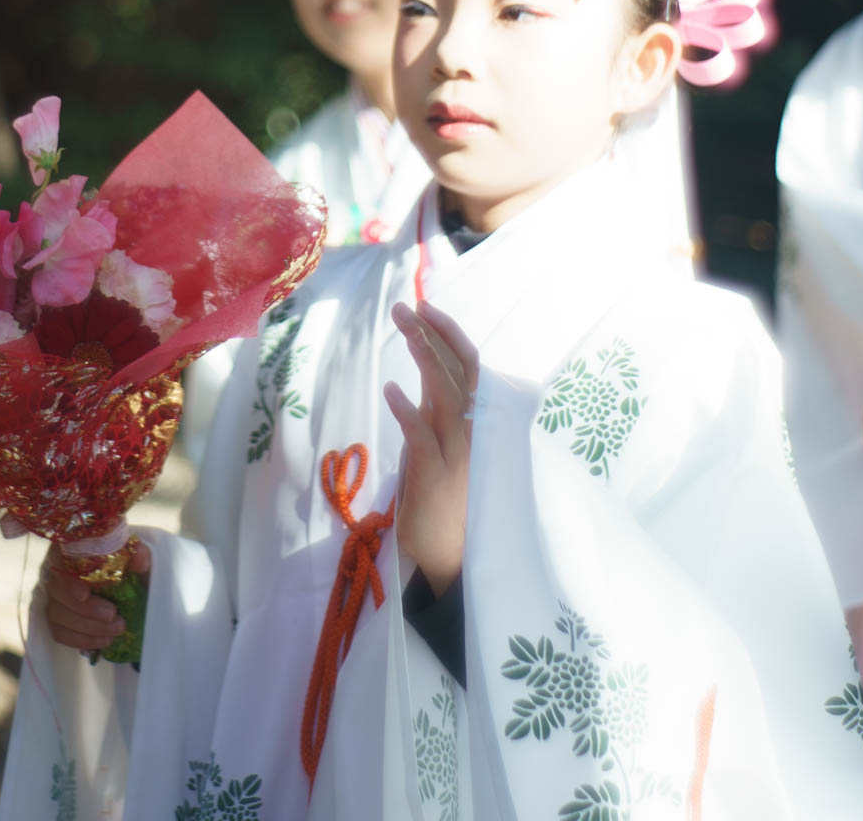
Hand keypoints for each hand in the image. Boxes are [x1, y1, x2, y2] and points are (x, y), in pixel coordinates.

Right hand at [42, 541, 150, 652]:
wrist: (134, 591)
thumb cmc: (132, 571)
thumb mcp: (140, 561)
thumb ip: (140, 555)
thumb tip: (139, 555)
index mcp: (73, 549)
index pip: (59, 561)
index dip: (68, 580)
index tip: (85, 595)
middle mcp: (58, 571)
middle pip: (57, 592)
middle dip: (86, 610)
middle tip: (113, 616)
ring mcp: (54, 596)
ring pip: (57, 615)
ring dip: (87, 628)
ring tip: (115, 631)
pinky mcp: (57, 619)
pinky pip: (59, 633)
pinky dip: (81, 640)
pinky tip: (103, 641)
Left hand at [383, 300, 478, 596]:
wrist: (449, 557)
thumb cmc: (444, 500)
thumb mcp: (442, 446)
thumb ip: (436, 412)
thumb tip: (422, 377)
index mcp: (471, 421)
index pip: (467, 365)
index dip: (448, 334)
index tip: (424, 306)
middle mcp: (469, 430)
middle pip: (459, 369)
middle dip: (434, 333)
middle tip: (408, 305)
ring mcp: (455, 451)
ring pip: (445, 393)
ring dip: (425, 357)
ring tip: (405, 327)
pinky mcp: (436, 475)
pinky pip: (422, 435)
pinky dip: (407, 410)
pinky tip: (391, 390)